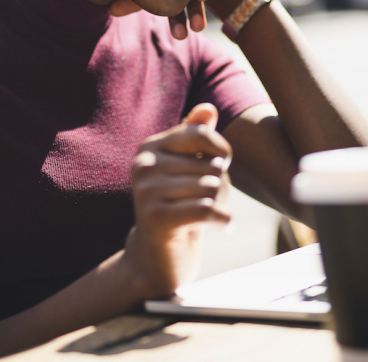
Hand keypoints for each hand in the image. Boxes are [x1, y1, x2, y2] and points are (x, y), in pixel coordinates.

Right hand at [123, 103, 231, 297]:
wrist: (156, 258)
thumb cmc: (178, 207)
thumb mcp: (186, 170)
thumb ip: (195, 137)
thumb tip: (208, 109)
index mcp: (149, 148)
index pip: (201, 134)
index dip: (222, 152)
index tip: (220, 168)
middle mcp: (143, 165)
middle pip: (211, 165)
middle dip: (222, 186)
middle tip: (210, 202)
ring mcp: (146, 191)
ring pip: (212, 187)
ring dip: (222, 203)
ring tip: (210, 214)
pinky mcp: (156, 218)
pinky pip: (208, 209)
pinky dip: (224, 220)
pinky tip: (222, 226)